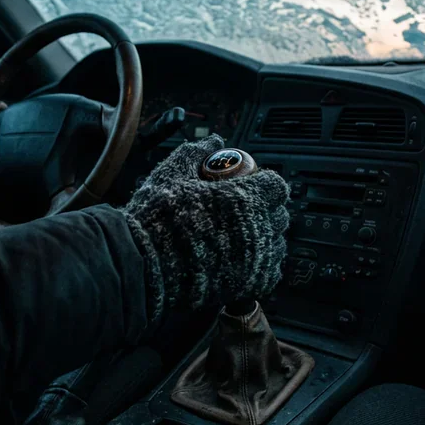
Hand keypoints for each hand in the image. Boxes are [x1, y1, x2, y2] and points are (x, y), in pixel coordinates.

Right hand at [122, 135, 289, 323]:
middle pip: (280, 215)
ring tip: (243, 236)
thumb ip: (197, 152)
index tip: (252, 185)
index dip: (264, 184)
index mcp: (245, 198)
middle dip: (267, 210)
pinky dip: (261, 265)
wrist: (144, 264)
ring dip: (266, 237)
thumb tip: (214, 140)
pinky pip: (270, 272)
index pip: (276, 186)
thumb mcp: (173, 172)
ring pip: (277, 244)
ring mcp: (255, 260)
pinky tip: (244, 259)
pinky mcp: (248, 284)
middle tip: (246, 211)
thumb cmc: (157, 216)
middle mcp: (257, 229)